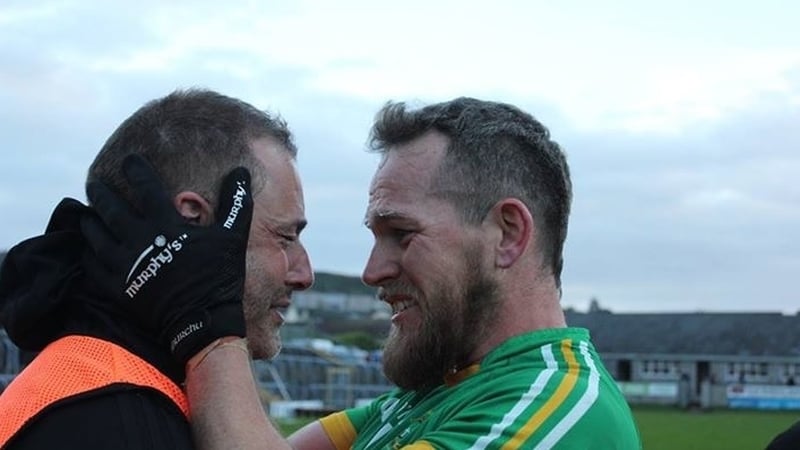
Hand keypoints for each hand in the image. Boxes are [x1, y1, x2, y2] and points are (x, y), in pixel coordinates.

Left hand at [81, 154, 252, 364]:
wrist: (203, 321)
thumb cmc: (219, 276)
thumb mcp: (232, 237)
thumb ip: (235, 202)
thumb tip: (240, 171)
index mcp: (166, 225)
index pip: (145, 187)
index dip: (136, 170)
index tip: (129, 160)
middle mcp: (140, 240)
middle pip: (111, 209)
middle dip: (101, 193)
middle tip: (94, 184)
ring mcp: (126, 265)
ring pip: (97, 236)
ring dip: (91, 221)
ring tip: (88, 213)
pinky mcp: (118, 287)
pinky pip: (94, 265)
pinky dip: (89, 253)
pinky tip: (88, 248)